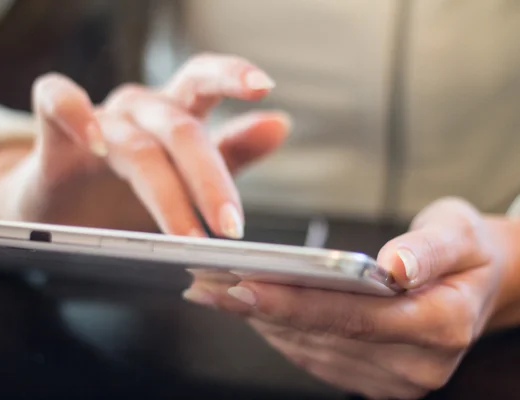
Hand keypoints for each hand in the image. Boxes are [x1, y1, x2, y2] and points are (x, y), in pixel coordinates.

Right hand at [0, 53, 289, 234]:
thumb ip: (233, 153)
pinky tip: (93, 141)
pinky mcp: (54, 136)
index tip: (264, 88)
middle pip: (180, 129)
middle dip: (209, 181)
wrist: (66, 214)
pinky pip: (58, 101)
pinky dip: (76, 114)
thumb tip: (280, 123)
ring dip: (165, 192)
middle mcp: (142, 111)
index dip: (233, 76)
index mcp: (176, 116)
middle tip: (230, 228)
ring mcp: (100, 122)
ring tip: (185, 235)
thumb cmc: (131, 194)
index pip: (206, 82)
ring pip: (136, 144)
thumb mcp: (191, 178)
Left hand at [184, 198, 519, 398]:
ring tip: (215, 293)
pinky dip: (278, 332)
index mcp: (440, 325)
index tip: (243, 284)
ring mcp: (394, 380)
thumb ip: (428, 249)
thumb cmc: (466, 251)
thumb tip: (395, 267)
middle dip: (259, 309)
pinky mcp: (375, 381)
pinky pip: (315, 357)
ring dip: (259, 321)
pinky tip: (249, 311)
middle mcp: (417, 365)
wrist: (480, 283)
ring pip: (310, 349)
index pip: (354, 316)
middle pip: (322, 335)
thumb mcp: (458, 232)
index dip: (295, 302)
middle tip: (207, 285)